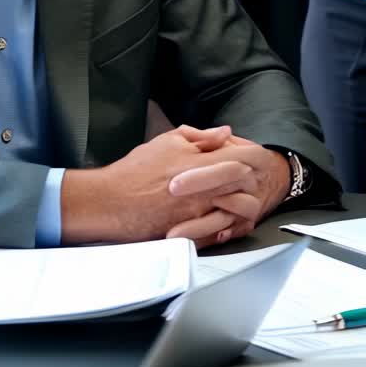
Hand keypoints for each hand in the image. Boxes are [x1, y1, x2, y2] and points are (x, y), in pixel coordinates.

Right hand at [61, 124, 267, 244]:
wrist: (111, 201)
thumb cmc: (136, 170)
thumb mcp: (167, 142)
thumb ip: (200, 137)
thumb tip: (225, 133)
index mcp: (199, 165)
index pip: (243, 159)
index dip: (254, 156)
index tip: (254, 156)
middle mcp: (204, 191)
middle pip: (246, 187)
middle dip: (253, 180)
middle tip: (252, 178)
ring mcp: (199, 214)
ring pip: (238, 211)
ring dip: (243, 203)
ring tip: (240, 198)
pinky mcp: (191, 233)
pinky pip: (221, 231)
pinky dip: (229, 224)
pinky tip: (227, 218)